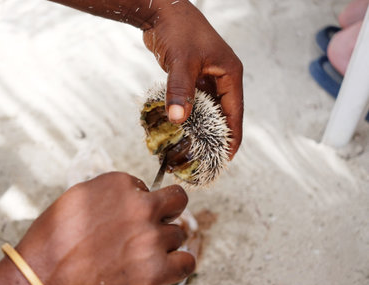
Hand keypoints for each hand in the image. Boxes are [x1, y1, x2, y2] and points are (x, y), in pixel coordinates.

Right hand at [16, 172, 194, 284]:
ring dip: (164, 244)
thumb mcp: (76, 200)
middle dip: (168, 211)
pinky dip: (178, 265)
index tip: (127, 217)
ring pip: (179, 234)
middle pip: (176, 200)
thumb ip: (109, 195)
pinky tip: (164, 268)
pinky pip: (187, 262)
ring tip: (141, 255)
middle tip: (155, 225)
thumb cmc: (52, 243)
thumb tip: (130, 198)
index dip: (137, 204)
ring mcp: (149, 237)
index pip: (146, 188)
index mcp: (118, 184)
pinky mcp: (154, 270)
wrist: (40, 281)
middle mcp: (138, 206)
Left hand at [143, 1, 242, 157]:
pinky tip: (183, 127)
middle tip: (209, 157)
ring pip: (208, 108)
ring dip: (202, 125)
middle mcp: (222, 77)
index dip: (232, 135)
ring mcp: (207, 77)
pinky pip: (195, 101)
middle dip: (217, 135)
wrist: (162, 11)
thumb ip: (180, 90)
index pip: (235, 111)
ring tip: (196, 148)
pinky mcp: (193, 76)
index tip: (227, 157)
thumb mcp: (181, 61)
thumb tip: (178, 119)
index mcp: (229, 73)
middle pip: (224, 113)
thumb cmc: (178, 30)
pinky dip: (190, 114)